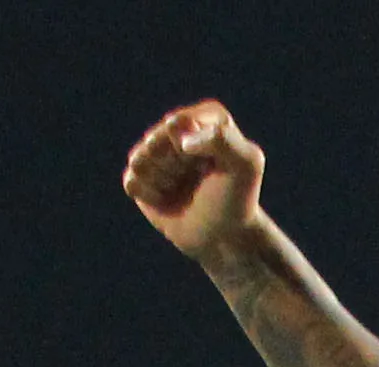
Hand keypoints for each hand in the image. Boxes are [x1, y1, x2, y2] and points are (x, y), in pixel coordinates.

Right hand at [123, 100, 266, 256]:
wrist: (225, 237)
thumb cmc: (237, 199)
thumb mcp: (246, 165)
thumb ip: (223, 139)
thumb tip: (181, 141)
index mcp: (206, 117)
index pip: (179, 124)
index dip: (192, 150)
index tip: (212, 165)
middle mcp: (179, 128)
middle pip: (156, 140)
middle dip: (176, 166)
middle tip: (198, 179)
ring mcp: (157, 151)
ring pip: (140, 159)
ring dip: (163, 180)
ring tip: (183, 188)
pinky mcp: (141, 176)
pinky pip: (132, 180)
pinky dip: (149, 195)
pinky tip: (167, 199)